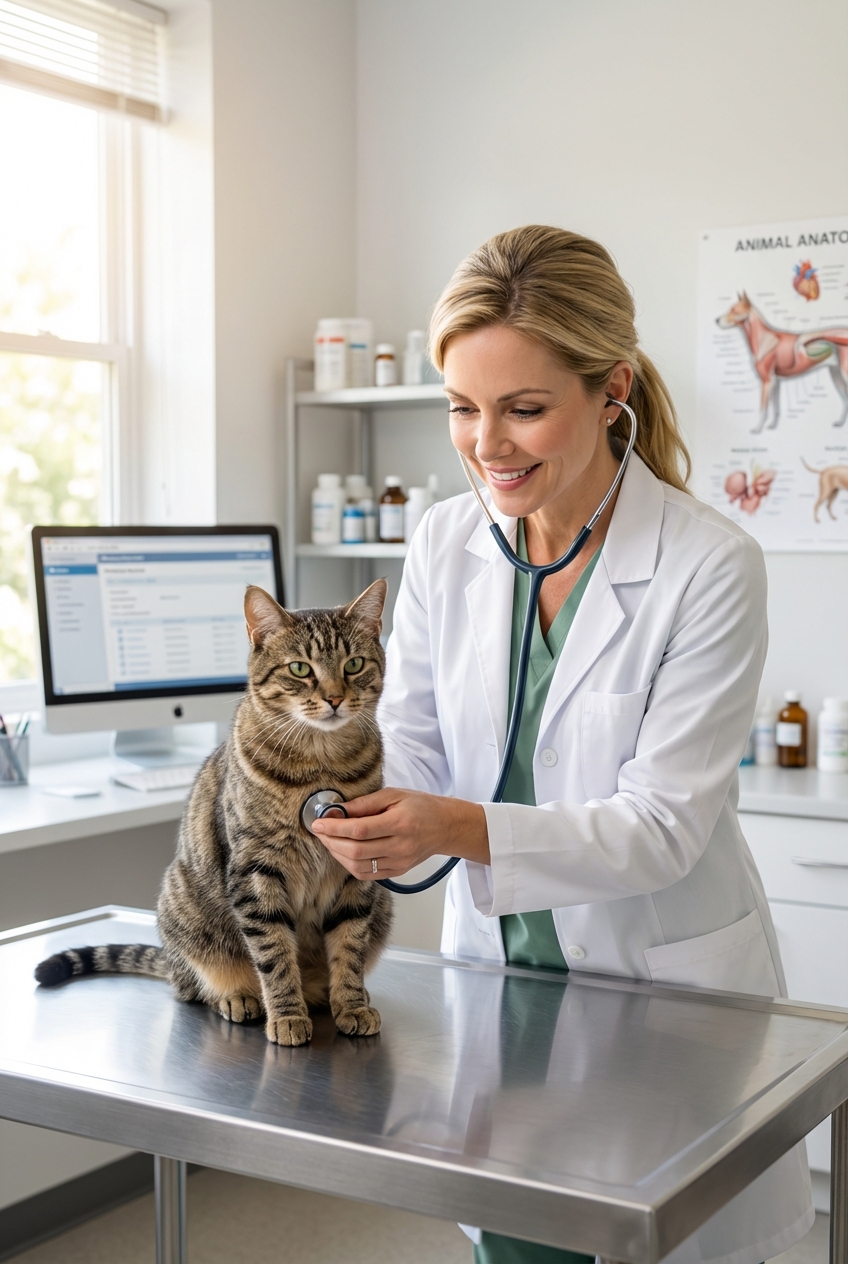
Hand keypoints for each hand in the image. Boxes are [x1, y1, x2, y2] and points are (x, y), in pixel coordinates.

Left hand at [310, 787, 489, 880]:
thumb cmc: (421, 807)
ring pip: (358, 866)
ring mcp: (399, 862)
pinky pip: (367, 874)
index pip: (359, 830)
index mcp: (400, 823)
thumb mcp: (394, 795)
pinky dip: (350, 865)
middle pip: (356, 851)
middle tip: (320, 831)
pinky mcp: (397, 871)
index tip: (318, 823)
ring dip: (338, 855)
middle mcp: (400, 846)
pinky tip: (344, 852)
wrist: (445, 826)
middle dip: (331, 841)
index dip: (335, 828)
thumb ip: (365, 804)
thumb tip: (337, 811)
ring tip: (329, 841)